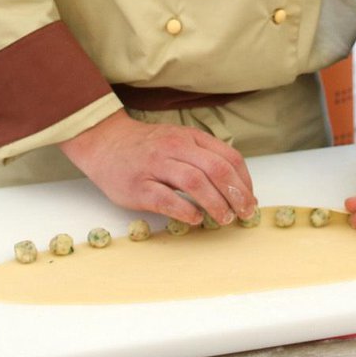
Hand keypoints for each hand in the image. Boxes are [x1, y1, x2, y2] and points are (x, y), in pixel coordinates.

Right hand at [59, 110, 256, 225]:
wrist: (105, 143)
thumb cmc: (147, 147)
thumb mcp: (180, 141)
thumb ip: (205, 157)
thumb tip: (237, 187)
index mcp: (189, 138)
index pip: (228, 158)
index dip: (245, 182)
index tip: (250, 200)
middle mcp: (175, 148)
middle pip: (216, 170)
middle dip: (236, 195)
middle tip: (243, 214)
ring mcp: (156, 166)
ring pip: (195, 183)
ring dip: (216, 204)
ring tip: (223, 219)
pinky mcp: (138, 186)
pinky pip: (167, 199)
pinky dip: (186, 211)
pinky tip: (195, 219)